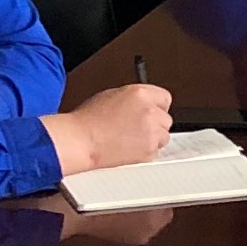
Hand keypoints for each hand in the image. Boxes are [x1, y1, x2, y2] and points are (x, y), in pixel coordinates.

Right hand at [43, 77, 172, 176]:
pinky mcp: (149, 149)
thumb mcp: (111, 96)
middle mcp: (149, 111)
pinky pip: (155, 151)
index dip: (157, 107)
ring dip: (152, 138)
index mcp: (140, 94)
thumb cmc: (88, 121)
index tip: (153, 112)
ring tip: (130, 139)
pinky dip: (146, 152)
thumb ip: (133, 99)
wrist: (80, 141)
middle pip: (166, 119)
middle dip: (155, 124)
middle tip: (137, 129)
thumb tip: (142, 105)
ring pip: (163, 136)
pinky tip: (128, 148)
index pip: (165, 98)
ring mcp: (151, 131)